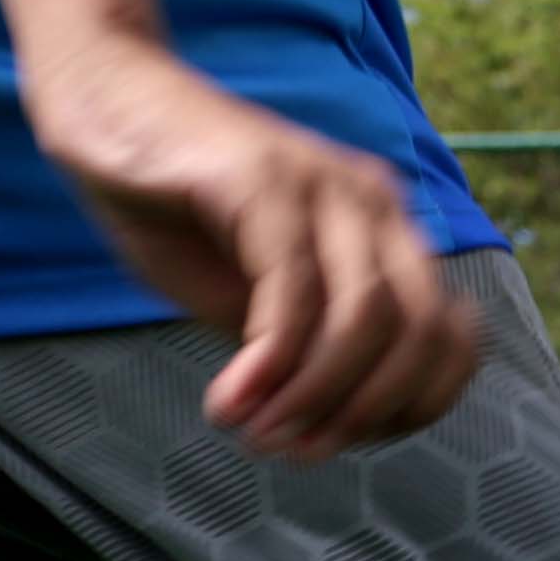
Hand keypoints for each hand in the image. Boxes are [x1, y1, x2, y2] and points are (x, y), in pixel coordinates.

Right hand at [21, 35, 479, 459]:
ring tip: (257, 434)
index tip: (350, 441)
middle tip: (295, 451)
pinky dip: (269, 364)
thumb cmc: (176, 210)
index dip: (417, 406)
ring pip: (365, 317)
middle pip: (421, 334)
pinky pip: (293, 290)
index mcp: (387, 233)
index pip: (454, 337)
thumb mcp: (253, 302)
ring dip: (315, 397)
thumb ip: (301, 354)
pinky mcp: (266, 179)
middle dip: (366, 413)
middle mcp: (373, 204)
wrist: (105, 109)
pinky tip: (229, 400)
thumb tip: (331, 431)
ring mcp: (324, 184)